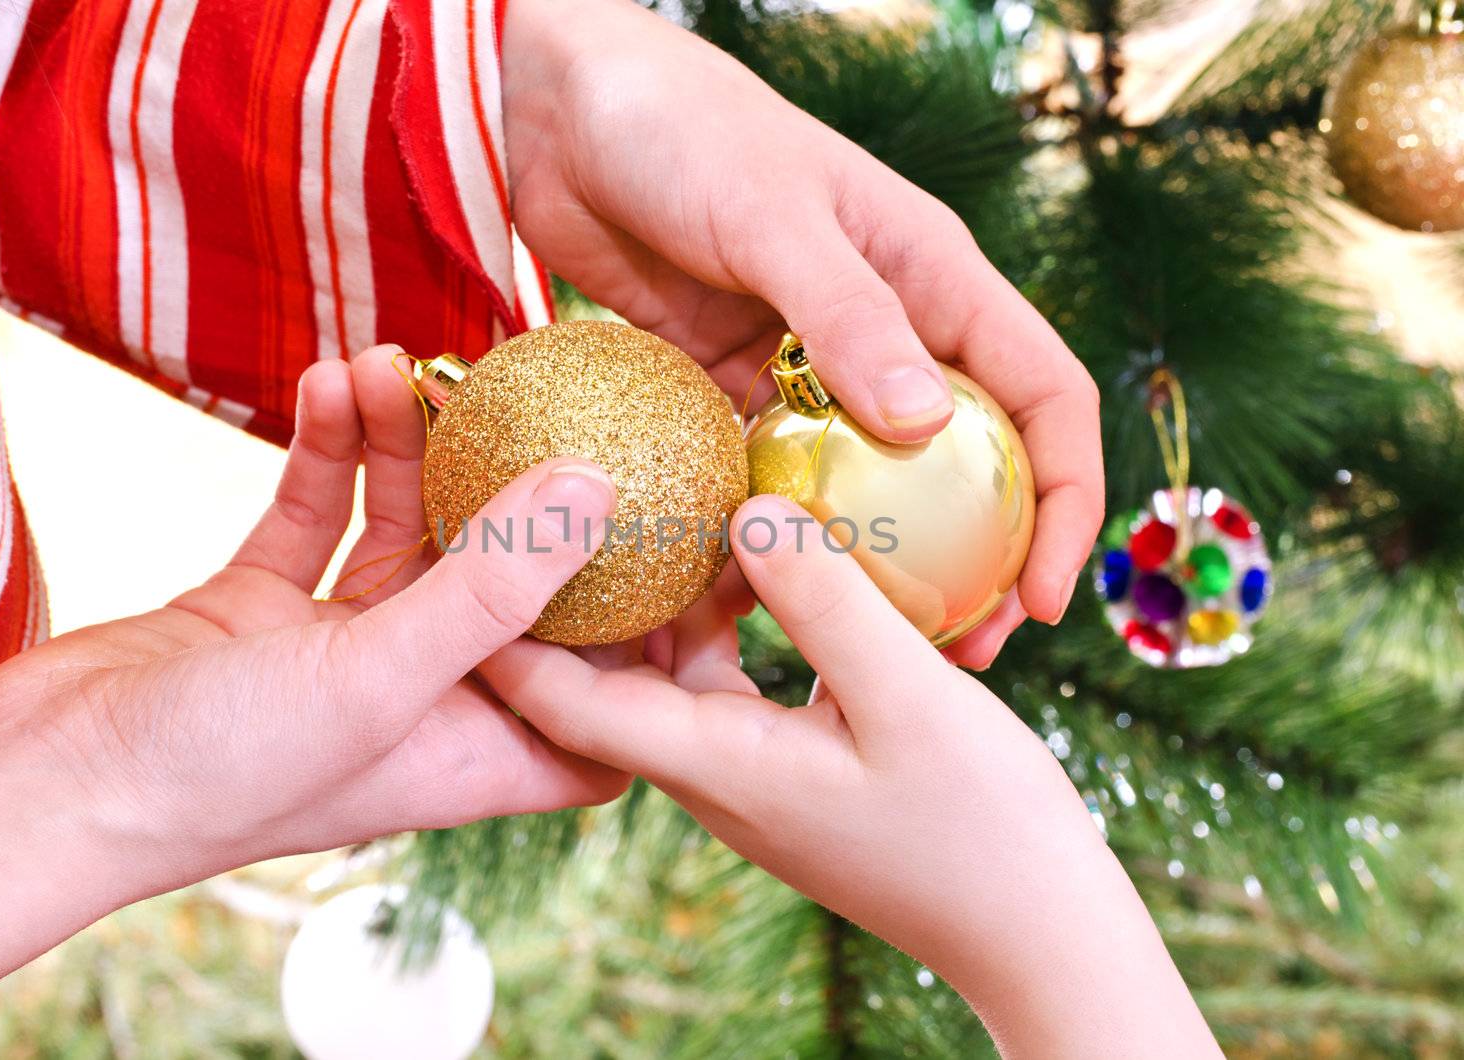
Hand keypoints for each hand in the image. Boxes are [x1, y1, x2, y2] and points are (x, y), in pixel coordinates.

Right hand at [0, 348, 625, 1035]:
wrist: (41, 788)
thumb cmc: (221, 771)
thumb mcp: (379, 676)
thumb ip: (491, 585)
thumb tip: (599, 486)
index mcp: (472, 748)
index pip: (598, 710)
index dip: (650, 647)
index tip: (676, 549)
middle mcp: (421, 699)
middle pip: (511, 591)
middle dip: (527, 496)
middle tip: (546, 398)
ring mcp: (341, 650)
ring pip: (408, 530)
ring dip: (409, 447)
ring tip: (399, 359)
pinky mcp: (265, 610)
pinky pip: (317, 515)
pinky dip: (328, 453)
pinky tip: (331, 381)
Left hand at [481, 495, 1217, 1058]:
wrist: (1042, 934)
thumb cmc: (983, 832)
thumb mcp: (906, 696)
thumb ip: (823, 598)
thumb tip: (745, 511)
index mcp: (710, 764)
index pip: (562, 697)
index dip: (502, 622)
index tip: (473, 531)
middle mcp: (711, 773)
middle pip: (608, 674)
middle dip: (580, 588)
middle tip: (568, 487)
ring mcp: (751, 775)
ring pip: (675, 669)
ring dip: (669, 593)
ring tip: (671, 498)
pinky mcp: (792, 768)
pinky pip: (733, 678)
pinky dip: (734, 617)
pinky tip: (769, 560)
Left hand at [502, 0, 1103, 665]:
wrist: (562, 110)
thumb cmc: (682, 130)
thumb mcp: (772, 215)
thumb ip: (847, 314)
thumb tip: (922, 426)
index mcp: (932, 280)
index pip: (1041, 397)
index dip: (1064, 497)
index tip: (1043, 595)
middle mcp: (882, 332)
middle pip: (959, 466)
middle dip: (970, 564)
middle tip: (954, 654)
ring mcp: (801, 368)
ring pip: (855, 487)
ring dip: (861, 569)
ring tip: (846, 656)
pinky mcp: (725, 387)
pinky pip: (756, 477)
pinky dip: (756, 536)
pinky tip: (738, 600)